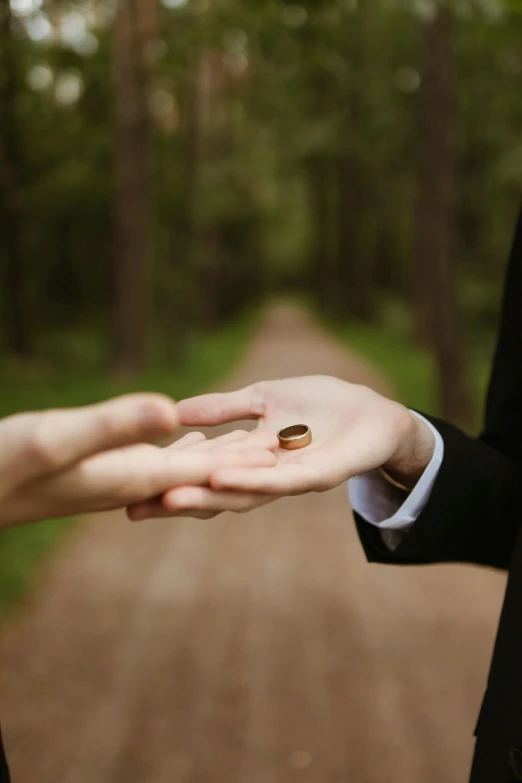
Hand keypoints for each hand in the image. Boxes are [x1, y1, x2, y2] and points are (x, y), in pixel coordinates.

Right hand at [0, 394, 275, 527]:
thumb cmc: (5, 464)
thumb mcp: (58, 437)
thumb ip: (114, 426)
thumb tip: (171, 412)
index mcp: (133, 478)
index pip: (203, 470)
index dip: (244, 458)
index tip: (282, 450)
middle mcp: (132, 484)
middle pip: (202, 474)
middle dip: (243, 460)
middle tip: (283, 444)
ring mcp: (116, 481)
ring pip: (184, 469)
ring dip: (219, 455)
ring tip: (250, 440)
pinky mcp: (100, 474)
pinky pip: (157, 462)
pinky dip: (182, 449)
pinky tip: (185, 438)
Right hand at [132, 376, 435, 519]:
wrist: (374, 412)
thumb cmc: (320, 406)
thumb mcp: (263, 399)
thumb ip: (223, 409)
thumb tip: (175, 411)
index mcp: (249, 458)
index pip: (203, 473)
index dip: (169, 479)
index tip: (127, 488)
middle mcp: (264, 475)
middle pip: (216, 492)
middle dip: (177, 501)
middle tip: (134, 509)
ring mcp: (290, 478)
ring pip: (245, 493)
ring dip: (208, 496)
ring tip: (170, 498)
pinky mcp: (319, 475)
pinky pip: (283, 481)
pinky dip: (252, 480)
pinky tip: (224, 479)